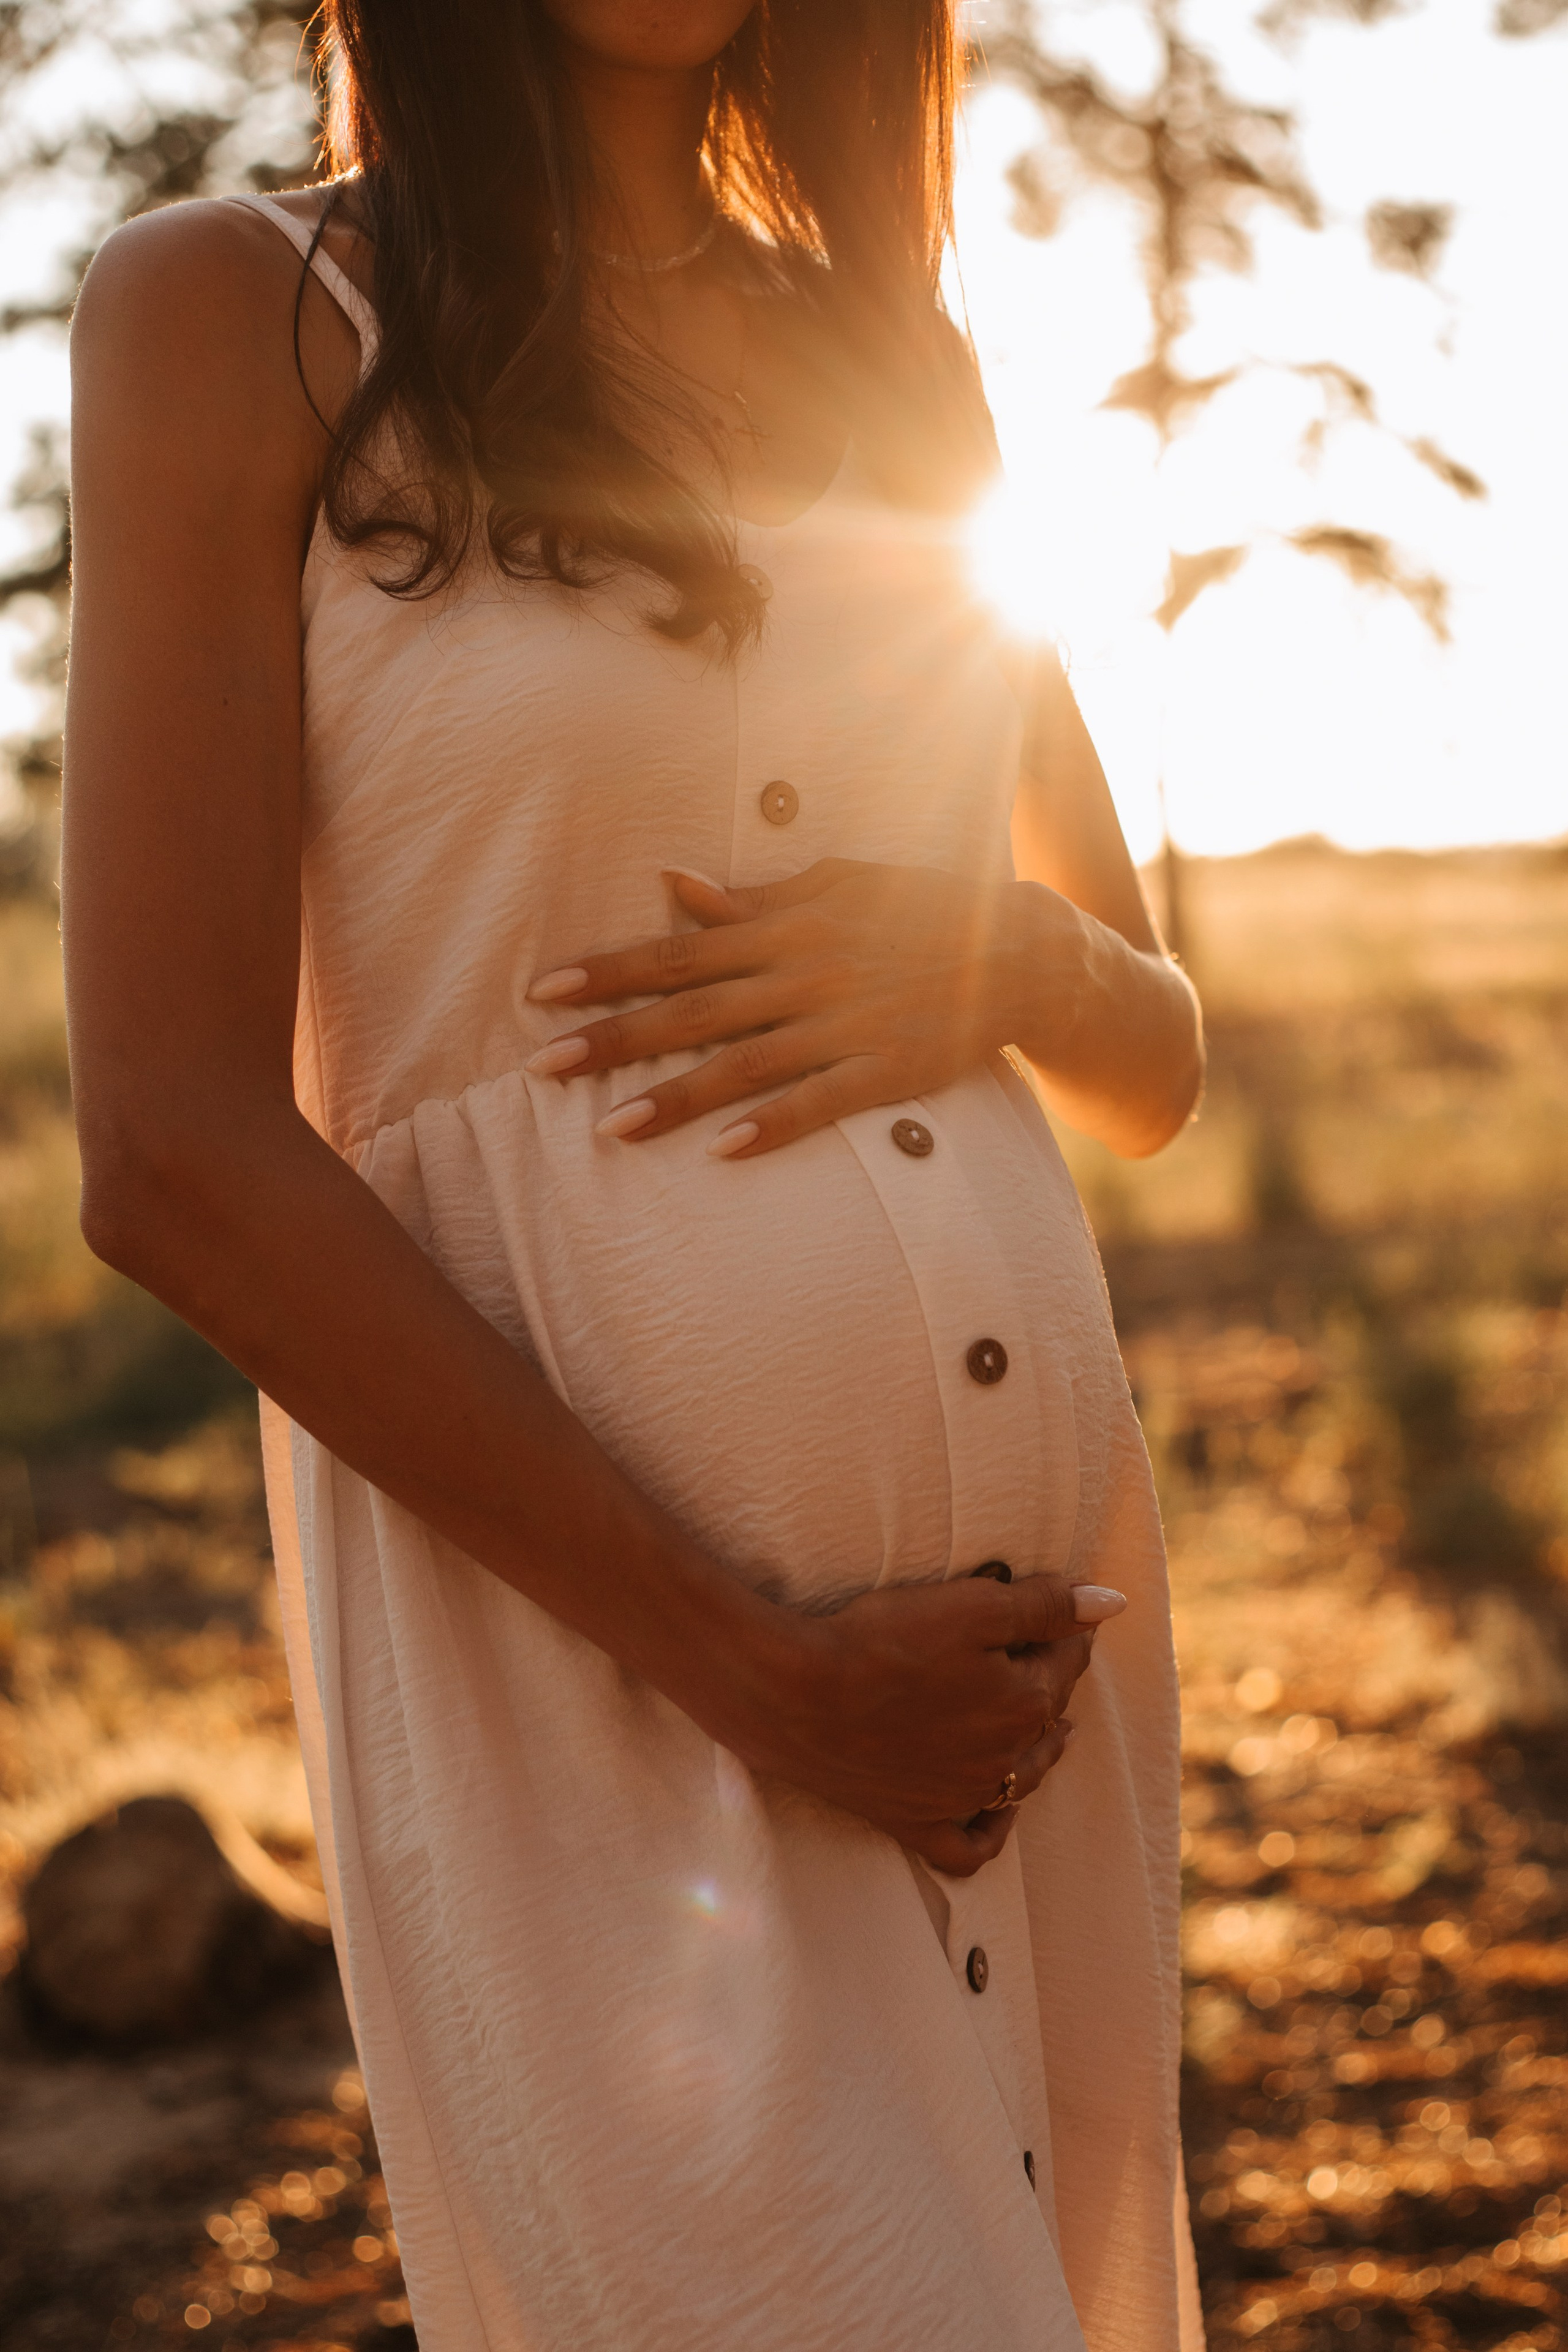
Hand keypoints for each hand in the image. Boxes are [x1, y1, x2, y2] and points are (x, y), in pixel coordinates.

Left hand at [525, 860, 1085, 1157]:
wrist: (1022, 951)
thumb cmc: (920, 908)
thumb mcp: (837, 883)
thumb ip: (755, 896)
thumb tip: (676, 887)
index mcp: (787, 926)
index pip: (678, 948)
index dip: (608, 971)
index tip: (543, 993)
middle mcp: (805, 973)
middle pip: (691, 1009)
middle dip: (613, 1039)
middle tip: (541, 1069)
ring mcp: (845, 1025)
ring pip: (742, 1065)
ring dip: (675, 1097)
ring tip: (610, 1131)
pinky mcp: (885, 1071)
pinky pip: (819, 1104)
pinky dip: (773, 1126)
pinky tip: (724, 1153)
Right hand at [716, 1572, 1124, 1875]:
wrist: (797, 1694)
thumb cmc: (882, 1640)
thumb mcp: (972, 1605)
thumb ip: (1045, 1605)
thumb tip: (1112, 1603)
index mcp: (1023, 1706)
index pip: (1064, 1664)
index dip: (1067, 1633)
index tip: (1065, 1614)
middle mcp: (1001, 1761)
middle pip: (1046, 1720)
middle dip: (1054, 1686)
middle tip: (1051, 1656)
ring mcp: (956, 1798)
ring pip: (1019, 1781)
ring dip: (1039, 1750)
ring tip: (1046, 1725)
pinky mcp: (911, 1821)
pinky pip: (966, 1847)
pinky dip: (989, 1832)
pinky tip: (996, 1815)